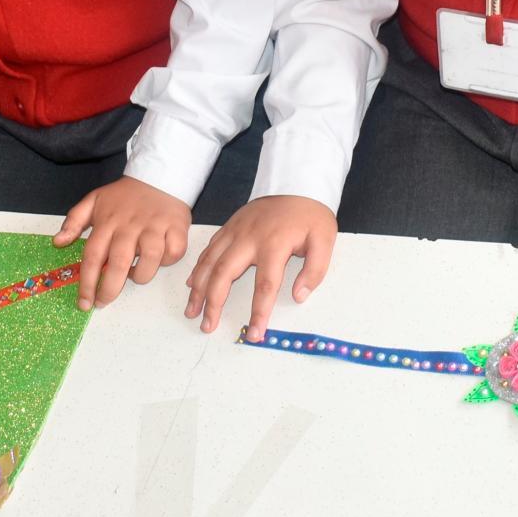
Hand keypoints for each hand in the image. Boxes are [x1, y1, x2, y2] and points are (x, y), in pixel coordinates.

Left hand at [53, 176, 189, 309]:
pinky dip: (167, 260)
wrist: (159, 176)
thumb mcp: (94, 200)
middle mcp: (130, 226)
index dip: (86, 283)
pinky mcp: (176, 227)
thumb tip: (58, 241)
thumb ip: (73, 220)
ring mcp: (155, 226)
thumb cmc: (124, 195)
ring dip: (142, 275)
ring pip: (150, 259)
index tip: (84, 302)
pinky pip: (174, 252)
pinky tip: (159, 259)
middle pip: (119, 263)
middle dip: (110, 289)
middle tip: (104, 302)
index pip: (92, 256)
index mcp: (108, 222)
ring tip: (135, 275)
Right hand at [185, 195, 336, 339]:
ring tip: (192, 311)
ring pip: (210, 261)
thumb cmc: (311, 214)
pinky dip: (198, 267)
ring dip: (199, 288)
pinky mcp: (229, 226)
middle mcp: (249, 238)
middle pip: (224, 274)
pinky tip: (192, 283)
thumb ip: (315, 270)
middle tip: (207, 326)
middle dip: (213, 303)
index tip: (254, 334)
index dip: (259, 312)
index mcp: (275, 244)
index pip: (265, 285)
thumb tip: (299, 296)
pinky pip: (209, 248)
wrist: (297, 182)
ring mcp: (235, 230)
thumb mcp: (325, 239)